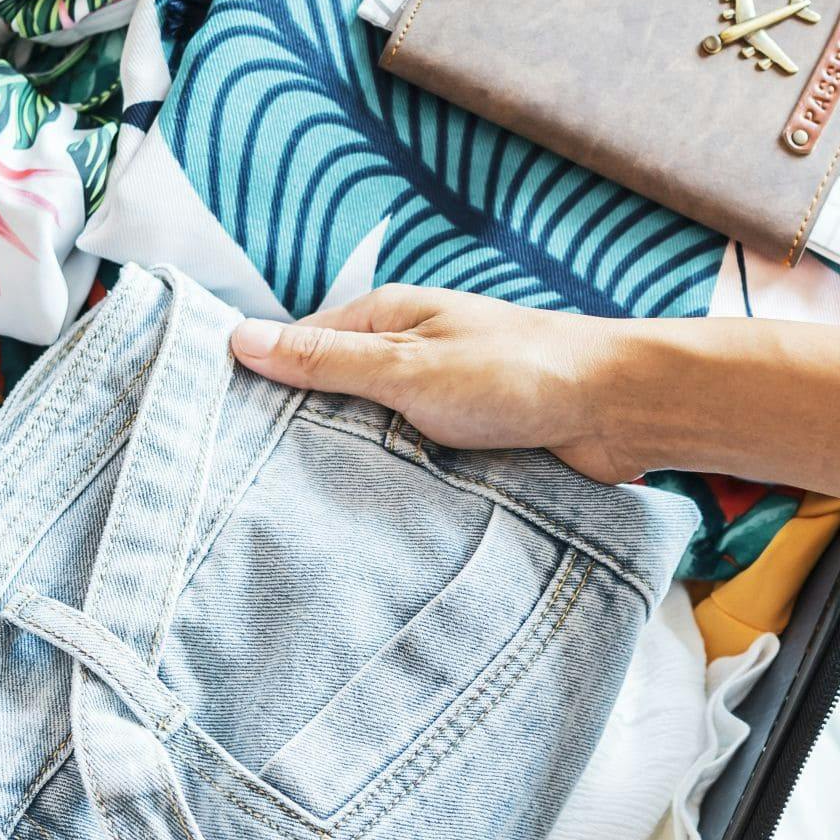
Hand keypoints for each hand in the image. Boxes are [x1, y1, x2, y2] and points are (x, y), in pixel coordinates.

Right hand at [228, 285, 656, 482]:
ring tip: (310, 513)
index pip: (300, 350)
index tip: (223, 436)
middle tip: (259, 490)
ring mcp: (438, 400)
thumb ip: (326, 359)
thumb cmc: (518, 372)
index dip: (265, 389)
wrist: (617, 411)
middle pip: (333, 399)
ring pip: (373, 439)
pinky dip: (398, 485)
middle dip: (307, 437)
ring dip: (357, 467)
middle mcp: (409, 355)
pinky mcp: (467, 442)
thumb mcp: (407, 365)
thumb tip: (239, 339)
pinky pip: (413, 466)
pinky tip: (372, 520)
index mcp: (388, 319)